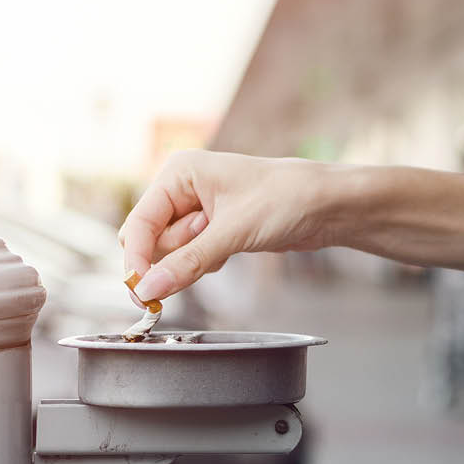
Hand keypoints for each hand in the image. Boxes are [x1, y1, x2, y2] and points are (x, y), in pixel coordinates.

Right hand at [118, 150, 332, 301]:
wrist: (326, 204)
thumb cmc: (285, 199)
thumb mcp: (233, 233)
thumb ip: (187, 262)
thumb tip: (148, 288)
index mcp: (179, 172)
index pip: (139, 222)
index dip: (138, 258)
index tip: (142, 291)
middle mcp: (183, 188)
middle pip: (151, 240)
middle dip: (177, 255)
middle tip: (212, 249)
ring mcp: (197, 209)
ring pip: (173, 252)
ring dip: (197, 258)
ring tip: (231, 240)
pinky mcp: (213, 228)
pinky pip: (193, 256)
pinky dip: (209, 261)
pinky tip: (235, 248)